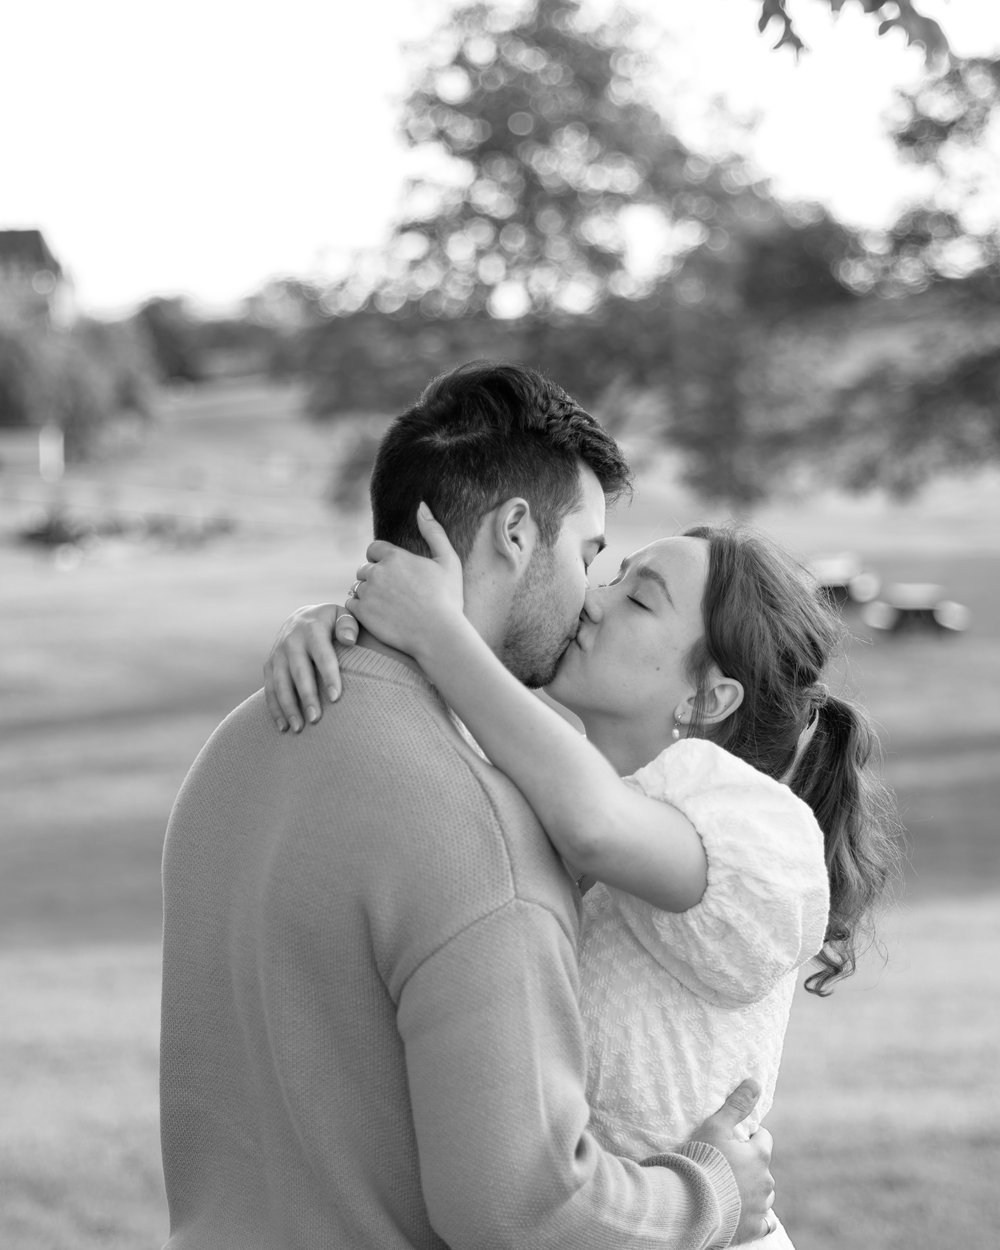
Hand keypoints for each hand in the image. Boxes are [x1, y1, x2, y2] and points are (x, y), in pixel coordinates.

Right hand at [263, 602, 358, 731]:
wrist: (302, 617)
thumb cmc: (331, 622)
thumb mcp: (342, 615)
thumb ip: (348, 625)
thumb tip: (349, 640)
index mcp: (312, 629)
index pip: (322, 655)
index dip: (329, 676)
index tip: (336, 698)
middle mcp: (291, 641)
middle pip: (299, 672)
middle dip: (306, 697)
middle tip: (316, 719)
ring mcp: (277, 654)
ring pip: (280, 683)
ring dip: (288, 707)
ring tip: (299, 729)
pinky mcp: (269, 665)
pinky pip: (269, 689)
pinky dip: (275, 709)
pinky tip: (283, 727)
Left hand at [350, 503, 464, 660]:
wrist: (439, 635)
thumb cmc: (447, 598)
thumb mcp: (448, 560)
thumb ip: (433, 531)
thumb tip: (421, 505)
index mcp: (395, 556)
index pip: (374, 550)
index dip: (382, 561)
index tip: (395, 575)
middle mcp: (377, 571)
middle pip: (365, 569)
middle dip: (375, 578)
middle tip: (394, 595)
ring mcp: (367, 593)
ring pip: (357, 587)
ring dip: (367, 594)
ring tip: (387, 607)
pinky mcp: (362, 613)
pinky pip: (351, 605)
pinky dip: (361, 610)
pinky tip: (379, 616)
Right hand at [687, 1080, 774, 1244]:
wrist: (690, 1203)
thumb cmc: (701, 1160)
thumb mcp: (716, 1126)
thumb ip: (737, 1105)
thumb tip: (755, 1082)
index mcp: (759, 1156)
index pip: (764, 1138)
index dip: (749, 1136)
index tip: (732, 1140)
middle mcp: (765, 1181)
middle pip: (763, 1168)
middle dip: (749, 1165)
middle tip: (725, 1164)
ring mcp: (760, 1207)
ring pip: (763, 1194)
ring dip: (752, 1190)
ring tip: (729, 1188)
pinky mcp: (753, 1228)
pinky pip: (765, 1223)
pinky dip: (758, 1218)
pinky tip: (746, 1213)